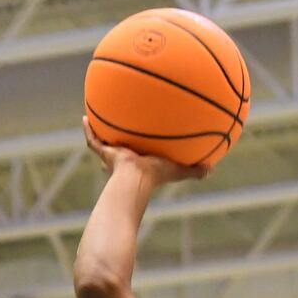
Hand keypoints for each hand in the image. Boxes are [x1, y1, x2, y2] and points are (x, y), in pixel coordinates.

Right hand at [82, 117, 210, 186]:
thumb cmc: (156, 176)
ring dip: (102, 132)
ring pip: (105, 142)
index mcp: (141, 163)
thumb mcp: (177, 171)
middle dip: (119, 144)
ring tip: (97, 118)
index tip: (142, 148)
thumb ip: (194, 171)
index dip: (141, 153)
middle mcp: (125, 159)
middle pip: (121, 149)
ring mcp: (113, 155)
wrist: (136, 179)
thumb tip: (212, 170)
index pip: (140, 157)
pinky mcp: (105, 152)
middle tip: (120, 132)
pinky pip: (93, 140)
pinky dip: (89, 130)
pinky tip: (84, 118)